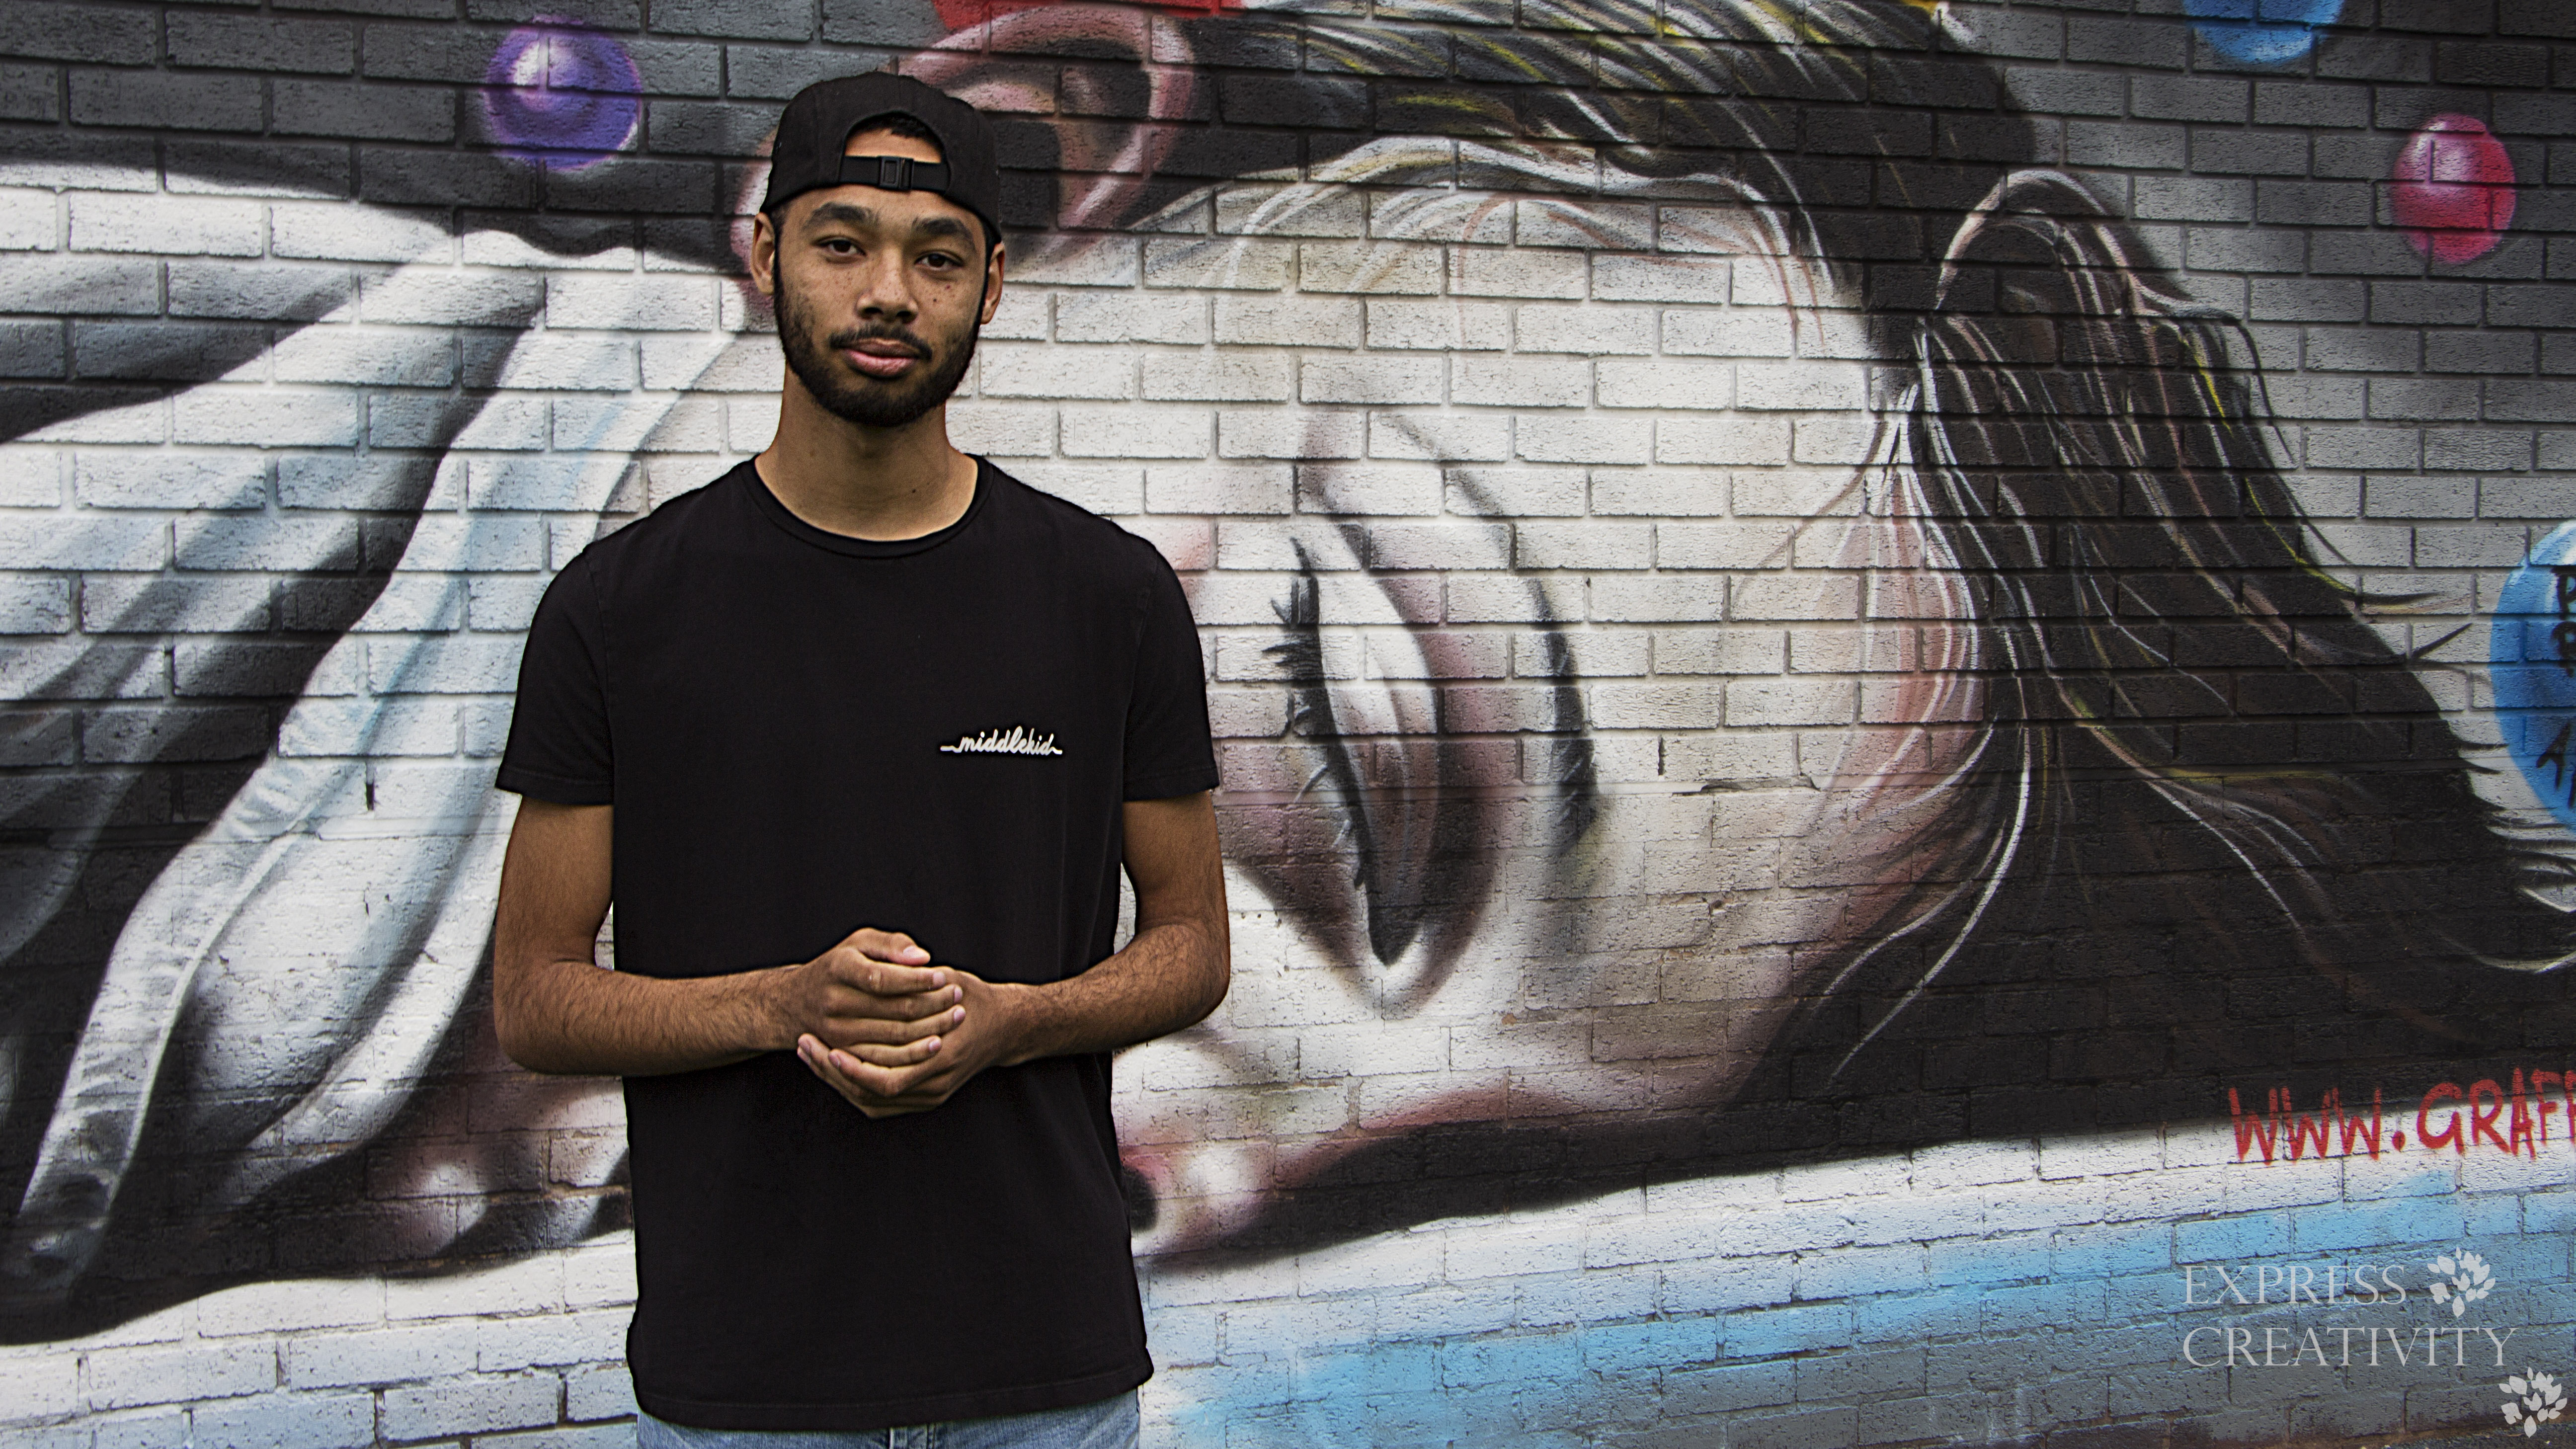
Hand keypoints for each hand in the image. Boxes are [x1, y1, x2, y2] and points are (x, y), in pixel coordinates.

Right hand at [777, 927, 963, 1070]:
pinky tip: (935, 1041)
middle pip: (894, 1010)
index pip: (884, 978)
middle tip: (958, 997)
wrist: (796, 1003)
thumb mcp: (859, 943)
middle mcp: (834, 1002)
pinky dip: (914, 1053)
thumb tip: (921, 958)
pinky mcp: (844, 1054)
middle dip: (933, 1004)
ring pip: (894, 1038)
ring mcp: (837, 1033)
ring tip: (955, 1016)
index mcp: (839, 969)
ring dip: (931, 1029)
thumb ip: (891, 944)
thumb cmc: (840, 966)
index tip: (944, 977)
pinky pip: (885, 1060)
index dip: (917, 980)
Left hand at [796, 966, 1032, 1117]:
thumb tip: (887, 968)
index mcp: (942, 1057)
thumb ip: (919, 980)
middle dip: (833, 1072)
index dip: (850, 1066)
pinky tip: (832, 1067)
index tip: (824, 1045)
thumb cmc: (973, 999)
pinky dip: (853, 1087)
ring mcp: (931, 1095)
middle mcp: (935, 1083)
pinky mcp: (925, 1098)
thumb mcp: (950, 980)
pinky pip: (879, 1102)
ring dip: (838, 1080)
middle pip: (871, 1093)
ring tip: (811, 1055)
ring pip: (871, 1101)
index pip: (885, 1078)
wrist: (1005, 1028)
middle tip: (805, 1046)